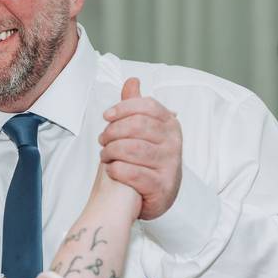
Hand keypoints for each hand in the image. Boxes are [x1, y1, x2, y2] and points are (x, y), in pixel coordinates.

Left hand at [99, 78, 182, 219]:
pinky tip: (112, 169)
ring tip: (105, 155)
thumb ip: (136, 106)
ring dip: (111, 151)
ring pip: (133, 149)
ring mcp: (170, 165)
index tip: (107, 116)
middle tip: (102, 140)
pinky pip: (132, 172)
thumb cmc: (146, 158)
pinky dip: (116, 169)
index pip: (147, 106)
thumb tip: (133, 81)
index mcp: (170, 124)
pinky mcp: (162, 186)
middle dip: (113, 131)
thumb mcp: (144, 130)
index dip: (123, 108)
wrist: (156, 196)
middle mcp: (174, 143)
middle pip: (137, 126)